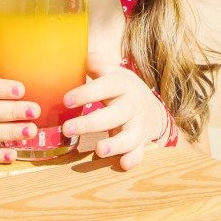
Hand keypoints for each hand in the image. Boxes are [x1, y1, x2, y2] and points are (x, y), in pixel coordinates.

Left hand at [62, 52, 166, 170]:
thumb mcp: (114, 75)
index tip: (66, 100)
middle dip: (91, 123)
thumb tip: (86, 56)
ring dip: (116, 144)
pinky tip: (123, 164)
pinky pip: (139, 152)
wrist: (153, 110)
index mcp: (124, 84)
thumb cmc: (123, 90)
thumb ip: (98, 67)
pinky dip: (133, 159)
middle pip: (115, 114)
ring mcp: (139, 125)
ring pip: (130, 136)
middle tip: (67, 128)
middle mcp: (133, 105)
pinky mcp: (142, 142)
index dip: (87, 93)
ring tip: (99, 149)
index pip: (106, 86)